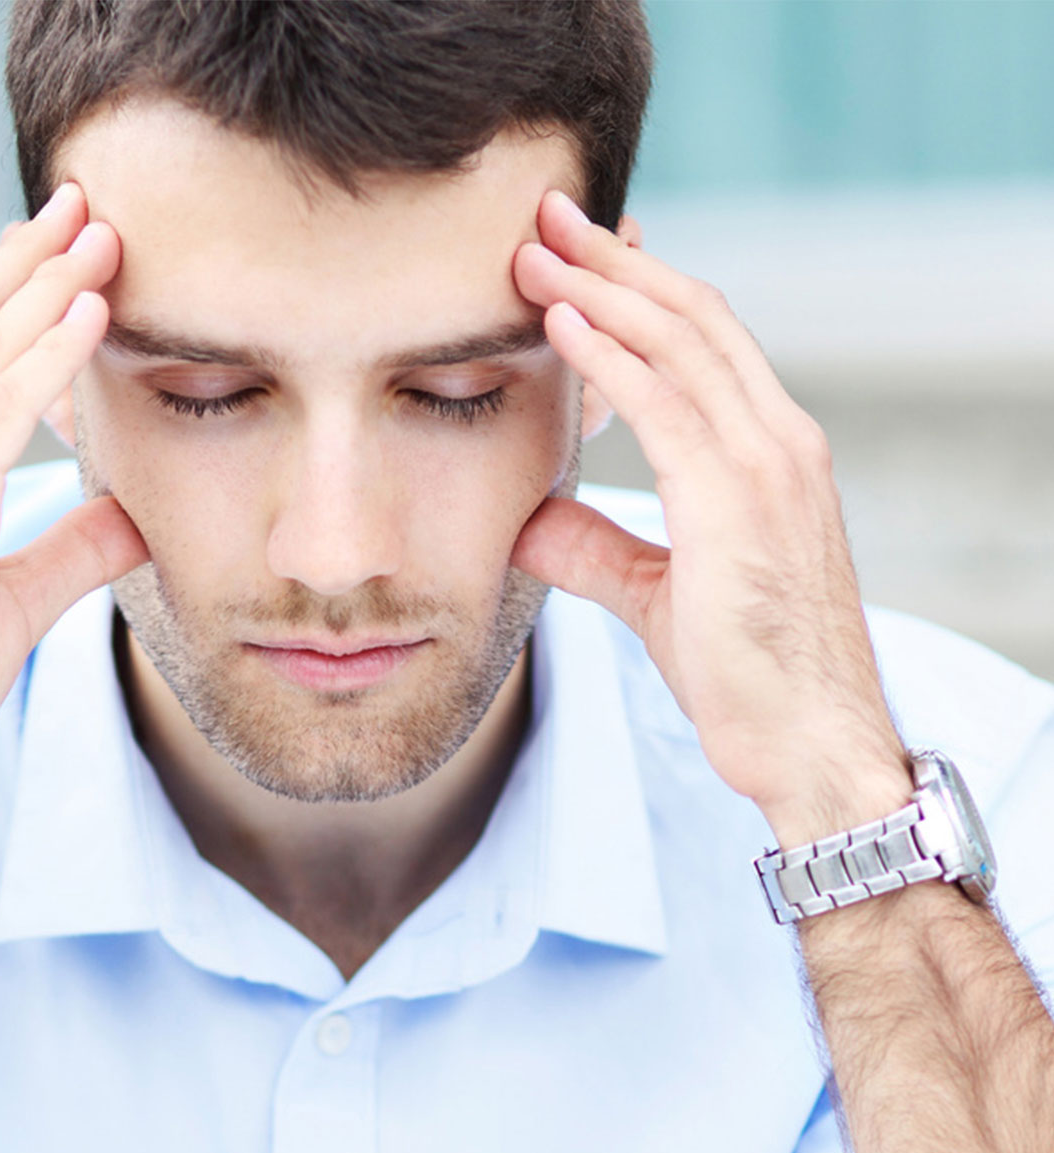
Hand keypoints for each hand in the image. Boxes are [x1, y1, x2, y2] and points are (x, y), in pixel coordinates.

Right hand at [0, 183, 148, 825]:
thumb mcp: (12, 603)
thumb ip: (70, 550)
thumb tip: (134, 519)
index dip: (1, 295)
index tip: (55, 250)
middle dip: (24, 261)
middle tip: (85, 204)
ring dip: (46, 288)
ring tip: (105, 235)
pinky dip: (45, 355)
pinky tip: (91, 314)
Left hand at [511, 191, 909, 845]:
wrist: (811, 744)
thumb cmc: (750, 680)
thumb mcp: (659, 600)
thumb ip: (599, 552)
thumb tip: (531, 525)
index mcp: (772, 455)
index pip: (704, 342)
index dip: (638, 290)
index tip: (574, 258)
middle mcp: (780, 443)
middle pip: (692, 319)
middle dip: (615, 263)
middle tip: (543, 219)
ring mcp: (768, 468)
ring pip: (682, 344)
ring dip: (601, 291)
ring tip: (532, 253)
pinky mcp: (740, 505)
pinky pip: (667, 407)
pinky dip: (610, 357)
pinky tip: (560, 325)